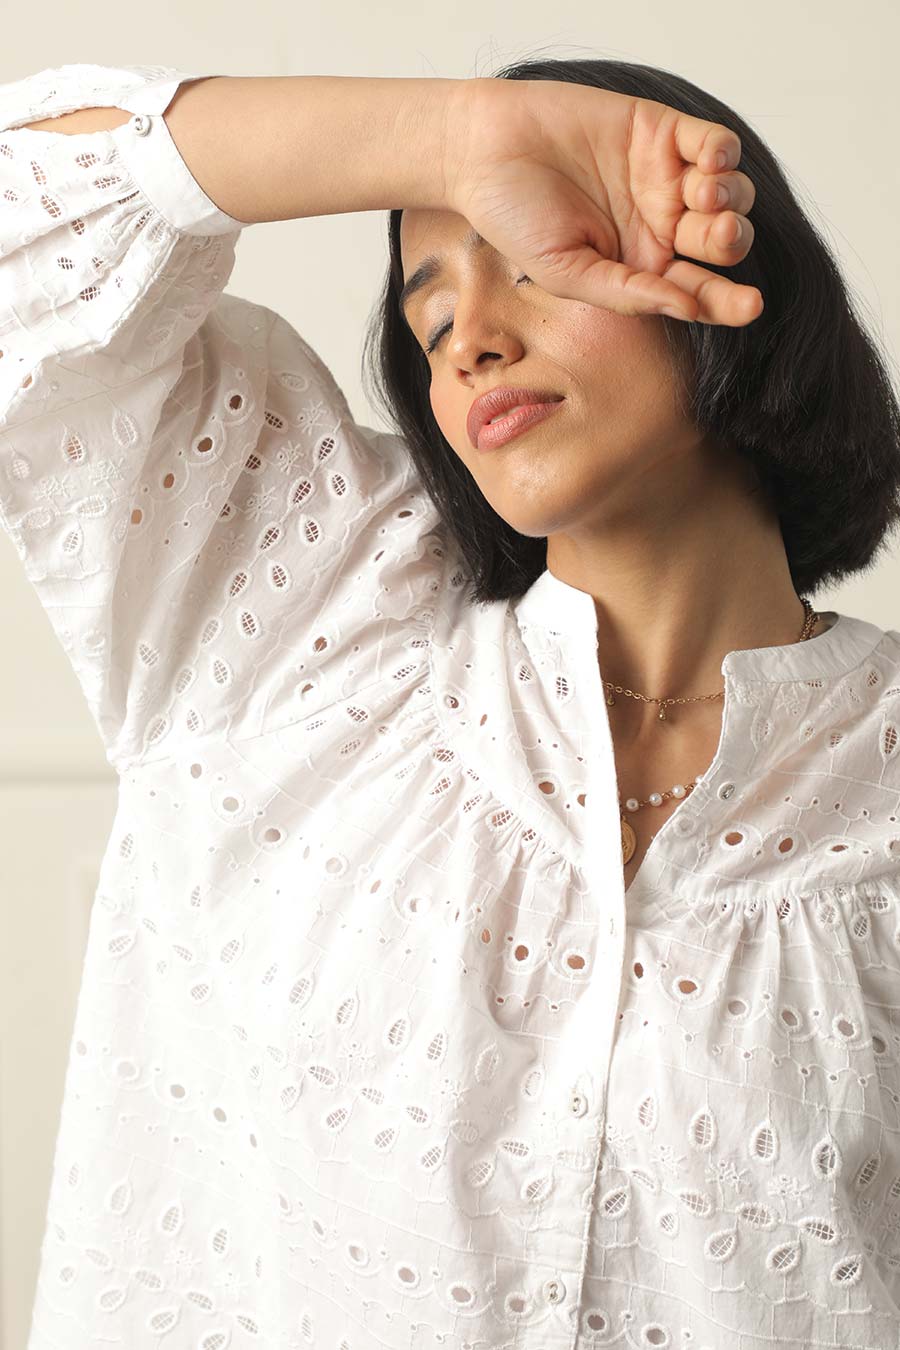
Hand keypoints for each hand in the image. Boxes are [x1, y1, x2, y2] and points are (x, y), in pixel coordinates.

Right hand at [443, 78, 761, 325]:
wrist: (483, 151)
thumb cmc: (514, 218)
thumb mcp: (566, 272)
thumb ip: (627, 293)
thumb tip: (688, 309)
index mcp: (640, 268)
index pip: (698, 291)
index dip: (729, 302)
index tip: (751, 306)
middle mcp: (660, 226)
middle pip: (724, 242)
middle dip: (732, 240)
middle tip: (717, 233)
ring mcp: (664, 177)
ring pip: (729, 193)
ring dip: (731, 197)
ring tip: (701, 195)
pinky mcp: (661, 130)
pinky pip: (713, 142)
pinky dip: (723, 151)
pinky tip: (710, 159)